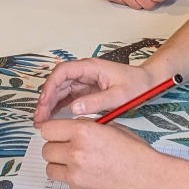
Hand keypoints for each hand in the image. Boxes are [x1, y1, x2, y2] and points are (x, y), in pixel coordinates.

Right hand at [34, 58, 158, 124]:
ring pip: (61, 89)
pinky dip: (59, 106)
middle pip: (58, 82)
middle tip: (39, 118)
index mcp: (91, 67)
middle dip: (46, 99)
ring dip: (50, 104)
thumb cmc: (137, 85)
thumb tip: (74, 108)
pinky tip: (53, 117)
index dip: (50, 86)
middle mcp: (85, 72)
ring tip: (42, 121)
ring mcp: (85, 80)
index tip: (44, 103)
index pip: (63, 72)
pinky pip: (68, 96)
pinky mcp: (87, 89)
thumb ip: (97, 102)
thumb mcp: (119, 96)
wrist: (149, 82)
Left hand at [39, 119, 161, 188]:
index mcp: (83, 132)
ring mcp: (76, 176)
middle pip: (46, 150)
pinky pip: (66, 184)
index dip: (54, 132)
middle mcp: (76, 153)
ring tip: (78, 164)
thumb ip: (87, 127)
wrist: (151, 181)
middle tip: (70, 150)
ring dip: (60, 165)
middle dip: (57, 148)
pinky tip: (91, 178)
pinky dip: (74, 181)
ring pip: (51, 169)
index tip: (58, 134)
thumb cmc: (136, 154)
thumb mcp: (111, 128)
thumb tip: (70, 128)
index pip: (47, 130)